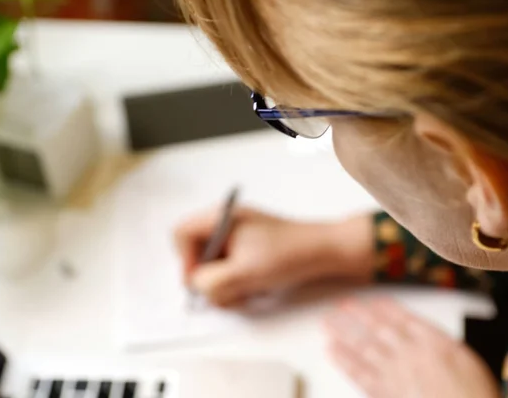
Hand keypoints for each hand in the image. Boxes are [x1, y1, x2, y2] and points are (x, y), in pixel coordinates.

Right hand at [174, 207, 374, 305]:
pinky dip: (235, 282)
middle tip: (227, 291)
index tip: (202, 281)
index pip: (181, 233)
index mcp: (221, 217)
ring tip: (247, 289)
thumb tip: (196, 286)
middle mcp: (225, 222)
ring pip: (211, 264)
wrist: (326, 251)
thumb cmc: (287, 255)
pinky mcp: (248, 248)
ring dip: (223, 283)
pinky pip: (227, 267)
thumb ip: (212, 281)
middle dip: (208, 276)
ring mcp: (237, 235)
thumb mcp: (244, 273)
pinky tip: (254, 286)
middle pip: (195, 251)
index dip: (186, 260)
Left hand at [325, 298, 498, 397]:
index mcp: (433, 341)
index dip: (382, 307)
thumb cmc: (475, 396)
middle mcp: (410, 353)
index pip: (401, 317)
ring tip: (327, 322)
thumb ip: (438, 342)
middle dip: (357, 314)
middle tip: (340, 304)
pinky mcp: (384, 394)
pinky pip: (359, 374)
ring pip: (363, 346)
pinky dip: (344, 361)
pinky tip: (331, 350)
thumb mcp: (467, 360)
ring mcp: (395, 374)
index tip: (369, 300)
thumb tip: (419, 331)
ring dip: (343, 332)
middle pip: (377, 328)